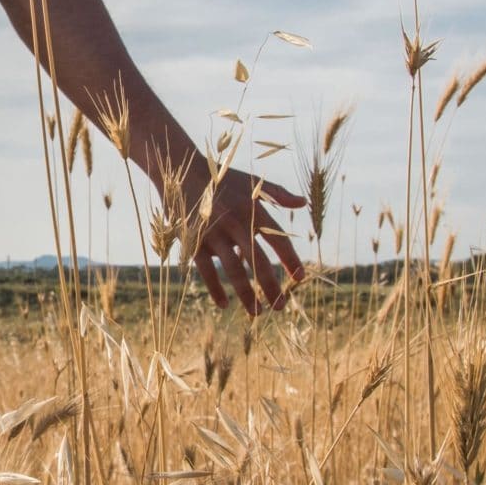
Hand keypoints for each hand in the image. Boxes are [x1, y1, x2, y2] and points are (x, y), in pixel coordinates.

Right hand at [190, 167, 306, 314]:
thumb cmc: (222, 178)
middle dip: (270, 286)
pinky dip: (215, 289)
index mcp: (253, 209)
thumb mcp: (252, 183)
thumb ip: (278, 195)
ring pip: (234, 270)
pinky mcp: (194, 241)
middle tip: (280, 306)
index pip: (278, 240)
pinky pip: (207, 270)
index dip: (290, 261)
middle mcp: (236, 223)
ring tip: (256, 313)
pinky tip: (224, 305)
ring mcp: (214, 234)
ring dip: (246, 295)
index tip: (301, 279)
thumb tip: (303, 203)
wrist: (182, 171)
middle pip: (258, 261)